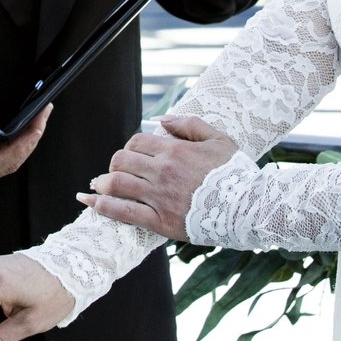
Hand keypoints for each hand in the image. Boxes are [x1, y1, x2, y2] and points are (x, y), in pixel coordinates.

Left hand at [77, 115, 241, 242]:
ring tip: (98, 186)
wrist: (250, 208)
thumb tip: (161, 119)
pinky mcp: (160, 221)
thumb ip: (188, 125)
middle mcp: (163, 171)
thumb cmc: (236, 173)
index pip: (137, 142)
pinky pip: (123, 212)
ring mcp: (160, 197)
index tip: (133, 156)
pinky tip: (90, 203)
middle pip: (121, 161)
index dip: (131, 148)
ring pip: (117, 184)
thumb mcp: (218, 139)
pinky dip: (102, 207)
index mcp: (175, 150)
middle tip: (115, 172)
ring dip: (103, 183)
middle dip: (114, 164)